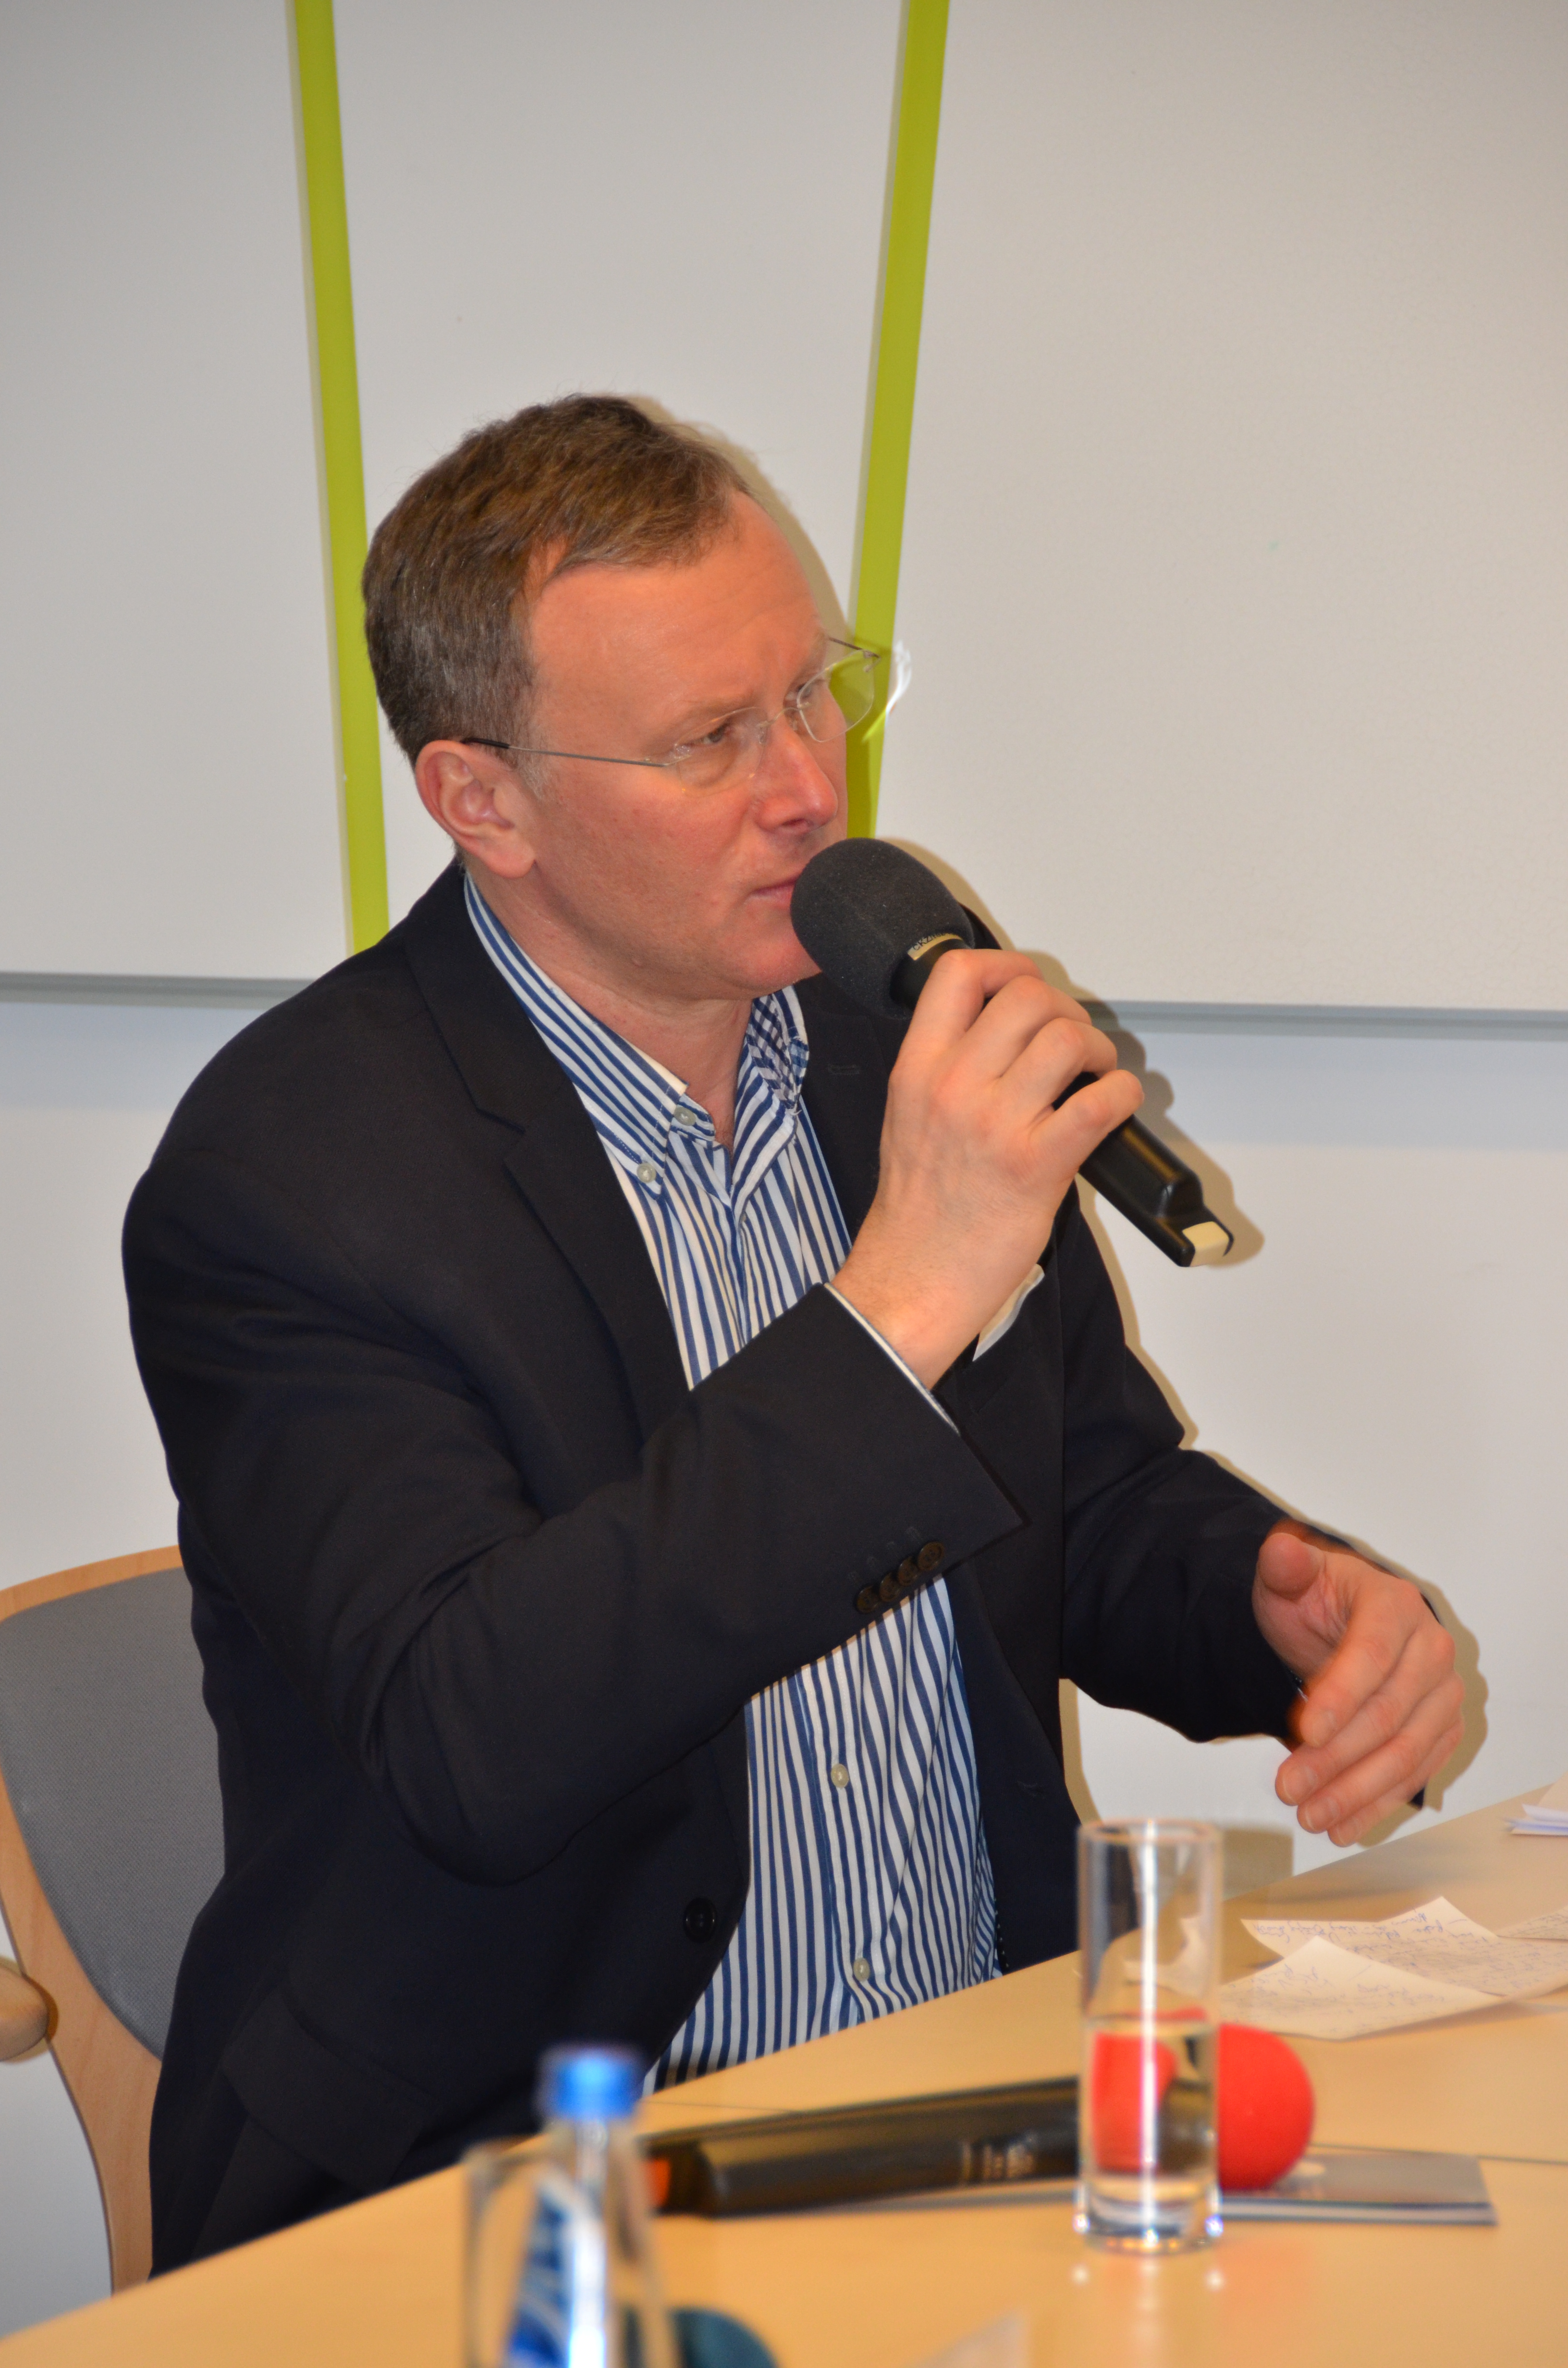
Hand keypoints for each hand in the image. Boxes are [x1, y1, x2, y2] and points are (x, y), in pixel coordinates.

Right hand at [833, 949, 1143, 1383]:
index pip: (959, 973)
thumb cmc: (918, 1208)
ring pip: (1066, 1037)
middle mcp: (954, 1086)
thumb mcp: (908, 1115)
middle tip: (1073, 1039)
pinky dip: (1122, 1093)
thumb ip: (946, 1065)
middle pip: (1026, 996)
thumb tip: (1005, 1031)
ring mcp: (996, 1124)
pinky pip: (1099, 1101)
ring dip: (1097, 1048)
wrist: (915, 1277)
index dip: (1006, 964)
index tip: (1025, 981)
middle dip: (1064, 1009)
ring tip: (1095, 1071)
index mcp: (917, 1069)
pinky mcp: (1037, 1164)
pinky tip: (1115, 1103)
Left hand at [1256, 1522, 1463, 1845]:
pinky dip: (1377, 1804)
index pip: (1371, 1656)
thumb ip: (1285, 1566)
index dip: (1340, 1696)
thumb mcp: (1289, 1579)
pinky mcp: (1440, 1733)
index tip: (1303, 1731)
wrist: (1335, 1624)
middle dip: (1337, 1758)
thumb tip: (1280, 1551)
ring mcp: (1442, 1697)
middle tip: (1288, 1787)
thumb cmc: (1314, 1601)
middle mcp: (1432, 1651)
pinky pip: (1414, 1775)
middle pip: (1387, 1715)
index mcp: (1396, 1607)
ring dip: (1355, 1791)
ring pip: (1405, 1754)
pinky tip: (1342, 1826)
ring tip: (1308, 1815)